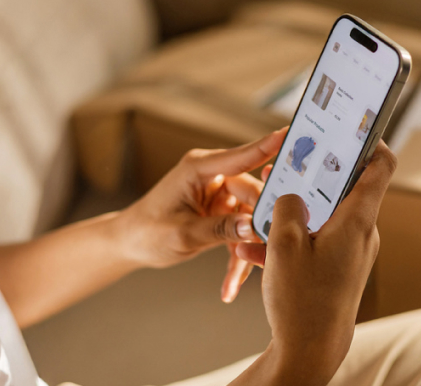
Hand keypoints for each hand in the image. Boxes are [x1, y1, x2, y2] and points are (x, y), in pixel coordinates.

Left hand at [113, 129, 285, 273]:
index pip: (240, 156)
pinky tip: (230, 287)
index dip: (267, 146)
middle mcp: (214, 177)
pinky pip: (241, 234)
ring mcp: (220, 196)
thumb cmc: (147, 232)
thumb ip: (219, 228)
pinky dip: (238, 258)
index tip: (290, 134)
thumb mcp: (182, 234)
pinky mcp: (224, 214)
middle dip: (261, 224)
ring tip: (240, 279)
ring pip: (252, 219)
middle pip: (254, 194)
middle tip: (271, 249)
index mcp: (199, 169)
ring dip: (247, 250)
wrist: (130, 244)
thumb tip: (253, 226)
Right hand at [233, 142, 396, 384]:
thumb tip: (291, 195)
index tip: (353, 128)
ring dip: (290, 215)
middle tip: (282, 170)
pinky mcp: (338, 270)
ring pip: (321, 219)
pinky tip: (255, 250)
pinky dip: (289, 242)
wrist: (310, 350)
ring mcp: (351, 253)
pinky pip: (314, 244)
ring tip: (257, 215)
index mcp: (357, 220)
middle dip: (308, 180)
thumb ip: (286, 207)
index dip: (370, 142)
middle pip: (342, 191)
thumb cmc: (303, 300)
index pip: (380, 167)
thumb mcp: (284, 244)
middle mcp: (360, 234)